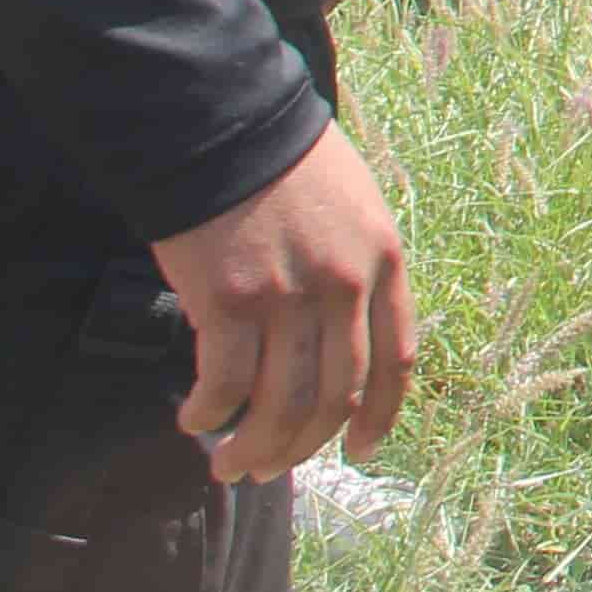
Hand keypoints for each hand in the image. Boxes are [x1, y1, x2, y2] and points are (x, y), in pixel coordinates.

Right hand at [151, 126, 413, 486]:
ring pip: (281, 404)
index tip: (360, 450)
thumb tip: (338, 342)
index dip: (379, 416)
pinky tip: (195, 419)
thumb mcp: (354, 207)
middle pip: (334, 396)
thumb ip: (357, 270)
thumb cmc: (284, 163)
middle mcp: (345, 286)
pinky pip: (225, 383)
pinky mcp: (229, 301)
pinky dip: (210, 412)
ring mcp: (288, 296)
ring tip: (232, 466)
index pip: (395, 361)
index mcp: (384, 261)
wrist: (225, 122)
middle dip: (302, 446)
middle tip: (271, 469)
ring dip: (255, 448)